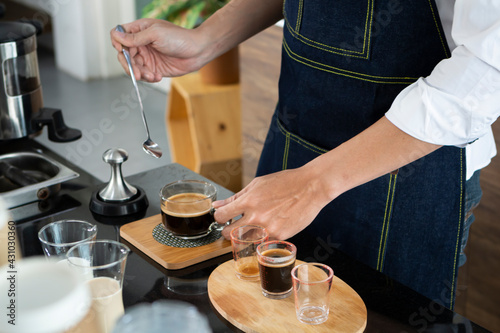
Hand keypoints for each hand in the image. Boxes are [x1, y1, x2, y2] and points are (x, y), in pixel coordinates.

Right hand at [110, 18, 209, 81]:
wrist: (197, 52)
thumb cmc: (180, 38)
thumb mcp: (155, 34)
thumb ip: (135, 37)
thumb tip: (116, 35)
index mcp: (140, 30)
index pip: (119, 36)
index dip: (117, 43)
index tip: (122, 50)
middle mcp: (141, 43)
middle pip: (123, 55)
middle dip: (129, 65)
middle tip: (136, 73)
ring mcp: (147, 56)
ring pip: (133, 67)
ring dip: (139, 73)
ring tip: (151, 75)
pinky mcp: (154, 68)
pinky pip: (144, 75)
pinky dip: (148, 78)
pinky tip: (157, 76)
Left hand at [214, 167, 330, 239]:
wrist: (311, 187)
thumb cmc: (284, 182)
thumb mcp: (257, 184)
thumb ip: (236, 197)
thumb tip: (217, 204)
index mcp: (249, 201)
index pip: (221, 216)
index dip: (219, 217)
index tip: (223, 217)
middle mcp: (256, 217)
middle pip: (228, 233)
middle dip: (226, 231)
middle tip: (232, 226)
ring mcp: (268, 228)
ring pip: (245, 241)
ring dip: (244, 236)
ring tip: (251, 226)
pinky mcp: (280, 236)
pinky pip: (262, 242)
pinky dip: (261, 237)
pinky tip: (267, 227)